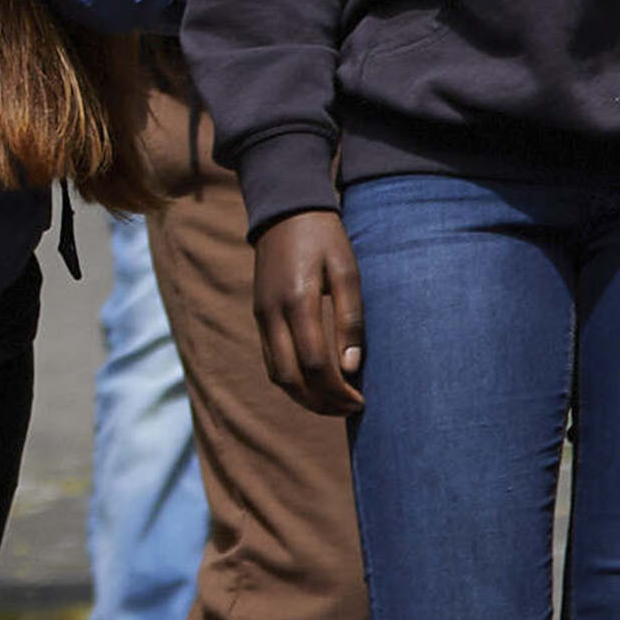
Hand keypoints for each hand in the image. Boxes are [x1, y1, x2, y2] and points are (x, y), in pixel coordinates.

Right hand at [251, 208, 363, 418]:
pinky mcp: (259, 315)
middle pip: (291, 378)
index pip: (315, 363)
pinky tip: (313, 383)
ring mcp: (261, 316)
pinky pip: (271, 361)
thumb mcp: (347, 271)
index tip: (361, 400)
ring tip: (334, 404)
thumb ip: (350, 319)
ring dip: (304, 397)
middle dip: (321, 402)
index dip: (338, 390)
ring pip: (277, 375)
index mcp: (298, 302)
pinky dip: (291, 381)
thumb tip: (351, 367)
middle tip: (350, 409)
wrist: (285, 210)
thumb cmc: (324, 238)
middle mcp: (272, 314)